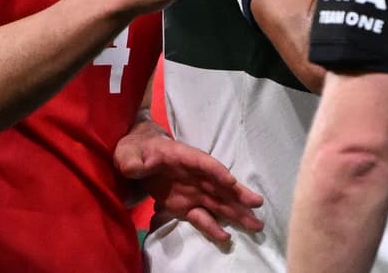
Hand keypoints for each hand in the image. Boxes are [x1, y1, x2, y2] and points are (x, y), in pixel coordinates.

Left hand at [115, 120, 263, 244]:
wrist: (135, 157)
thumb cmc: (134, 149)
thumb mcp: (128, 153)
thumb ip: (132, 161)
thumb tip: (135, 167)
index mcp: (182, 157)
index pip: (204, 164)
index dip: (218, 173)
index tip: (232, 183)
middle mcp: (193, 175)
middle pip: (219, 185)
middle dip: (238, 195)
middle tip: (258, 205)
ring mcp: (192, 191)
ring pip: (218, 203)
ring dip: (236, 213)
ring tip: (256, 225)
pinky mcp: (185, 205)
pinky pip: (202, 217)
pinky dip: (213, 227)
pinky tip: (226, 237)